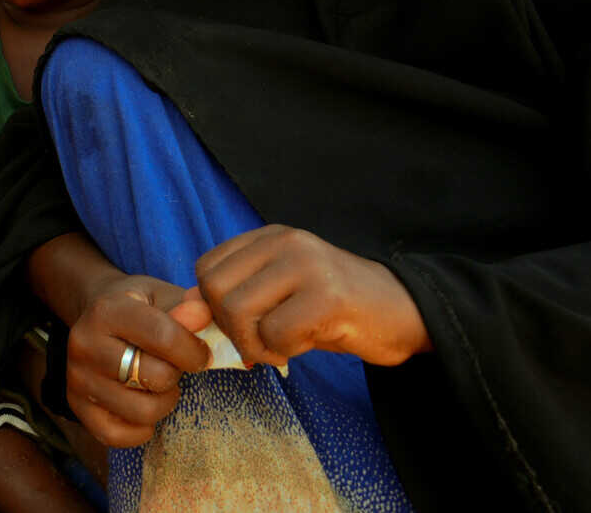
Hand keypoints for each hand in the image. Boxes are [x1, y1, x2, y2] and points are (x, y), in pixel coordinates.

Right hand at [65, 274, 211, 448]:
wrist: (96, 317)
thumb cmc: (139, 309)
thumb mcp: (162, 298)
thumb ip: (187, 307)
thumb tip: (203, 314)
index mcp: (107, 310)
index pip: (164, 337)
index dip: (194, 351)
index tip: (200, 353)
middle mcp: (84, 343)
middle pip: (155, 377)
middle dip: (176, 375)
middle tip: (172, 367)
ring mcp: (77, 378)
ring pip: (142, 411)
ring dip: (163, 402)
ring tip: (159, 386)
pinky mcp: (76, 406)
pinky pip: (118, 436)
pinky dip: (140, 429)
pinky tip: (143, 405)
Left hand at [192, 225, 431, 368]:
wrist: (407, 313)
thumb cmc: (336, 310)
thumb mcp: (280, 296)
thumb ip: (235, 297)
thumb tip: (182, 311)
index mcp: (269, 237)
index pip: (207, 268)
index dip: (212, 307)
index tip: (242, 327)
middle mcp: (285, 242)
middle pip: (215, 290)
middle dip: (230, 329)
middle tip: (260, 343)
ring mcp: (307, 265)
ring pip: (238, 310)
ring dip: (253, 344)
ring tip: (280, 348)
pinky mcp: (328, 296)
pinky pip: (276, 332)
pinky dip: (280, 352)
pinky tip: (302, 348)